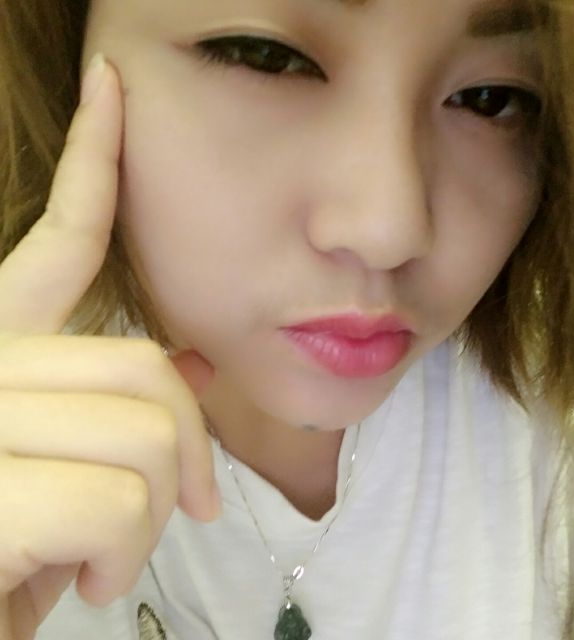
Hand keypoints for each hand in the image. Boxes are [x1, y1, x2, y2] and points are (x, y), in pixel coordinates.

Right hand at [0, 55, 219, 639]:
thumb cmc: (17, 556)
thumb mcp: (77, 476)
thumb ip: (119, 409)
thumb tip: (188, 364)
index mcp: (1, 349)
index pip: (60, 237)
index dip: (92, 158)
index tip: (114, 89)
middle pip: (149, 365)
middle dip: (190, 449)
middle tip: (189, 509)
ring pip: (146, 430)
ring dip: (154, 514)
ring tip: (108, 555)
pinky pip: (116, 500)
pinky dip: (123, 555)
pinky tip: (82, 582)